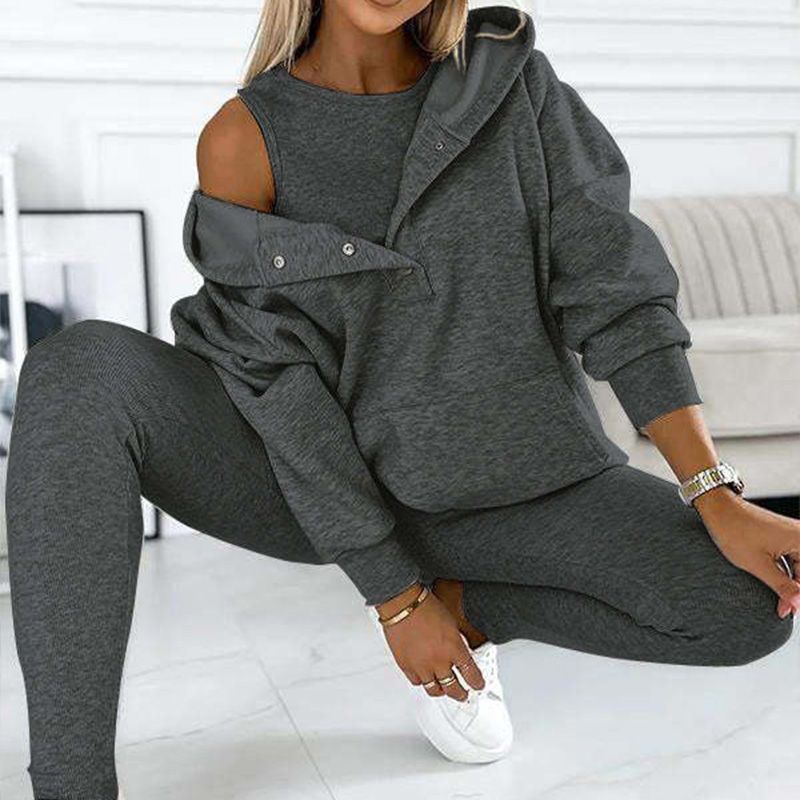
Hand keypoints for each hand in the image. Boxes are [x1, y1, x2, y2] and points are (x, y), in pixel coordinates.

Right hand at [375, 583, 484, 701]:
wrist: (403, 604)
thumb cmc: (426, 607)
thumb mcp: (452, 622)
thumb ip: (457, 641)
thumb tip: (461, 652)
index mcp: (454, 648)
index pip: (471, 674)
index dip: (477, 683)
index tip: (478, 685)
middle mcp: (439, 661)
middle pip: (454, 689)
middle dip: (461, 694)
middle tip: (464, 695)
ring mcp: (422, 666)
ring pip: (434, 690)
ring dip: (442, 691)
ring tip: (444, 690)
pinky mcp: (406, 666)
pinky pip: (417, 682)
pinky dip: (422, 682)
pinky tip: (425, 678)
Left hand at [695, 487, 799, 617]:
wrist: (717, 508)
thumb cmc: (734, 530)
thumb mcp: (758, 564)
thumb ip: (782, 586)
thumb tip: (799, 604)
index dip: (799, 596)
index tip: (789, 611)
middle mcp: (798, 534)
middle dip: (795, 591)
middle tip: (783, 610)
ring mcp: (790, 533)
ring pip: (797, 565)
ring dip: (789, 583)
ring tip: (779, 602)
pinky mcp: (780, 534)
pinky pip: (789, 557)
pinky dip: (783, 571)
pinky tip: (774, 584)